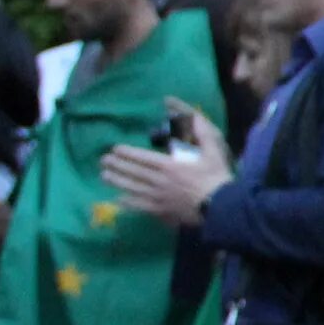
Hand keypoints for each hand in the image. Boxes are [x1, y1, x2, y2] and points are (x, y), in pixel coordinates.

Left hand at [96, 105, 232, 228]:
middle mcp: (158, 180)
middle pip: (132, 171)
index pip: (141, 157)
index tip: (115, 149)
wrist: (220, 207)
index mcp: (169, 165)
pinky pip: (138, 205)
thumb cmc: (215, 177)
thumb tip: (192, 114)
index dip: (126, 152)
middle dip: (116, 165)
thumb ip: (200, 132)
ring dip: (116, 181)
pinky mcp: (160, 210)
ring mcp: (157, 196)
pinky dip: (126, 202)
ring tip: (104, 176)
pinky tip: (117, 199)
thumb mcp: (212, 150)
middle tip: (103, 160)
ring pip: (131, 187)